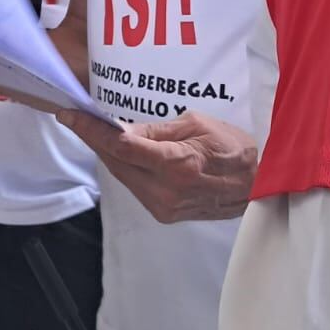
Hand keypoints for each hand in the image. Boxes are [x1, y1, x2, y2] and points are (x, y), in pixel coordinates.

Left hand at [54, 108, 257, 221]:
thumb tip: (121, 129)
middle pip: (116, 163)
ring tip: (95, 131)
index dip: (91, 130)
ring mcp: (166, 207)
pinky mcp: (165, 214)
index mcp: (178, 164)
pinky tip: (119, 153)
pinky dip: (125, 168)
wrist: (259, 183)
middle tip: (77, 119)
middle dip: (94, 140)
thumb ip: (155, 130)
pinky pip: (135, 187)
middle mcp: (168, 191)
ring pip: (123, 176)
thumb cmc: (233, 147)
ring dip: (107, 154)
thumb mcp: (195, 124)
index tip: (70, 115)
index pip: (122, 147)